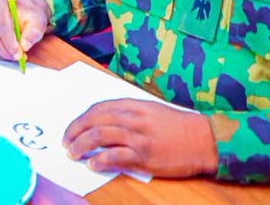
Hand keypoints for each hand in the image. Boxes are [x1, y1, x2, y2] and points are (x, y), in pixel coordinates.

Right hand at [0, 0, 49, 61]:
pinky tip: (14, 55)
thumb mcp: (38, 20)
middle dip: (7, 50)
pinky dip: (3, 55)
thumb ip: (33, 32)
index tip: (19, 52)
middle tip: (19, 57)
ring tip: (19, 56)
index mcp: (1, 7)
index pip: (2, 25)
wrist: (28, 13)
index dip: (10, 41)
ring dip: (5, 54)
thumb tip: (24, 46)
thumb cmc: (32, 15)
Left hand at [63, 100, 218, 177]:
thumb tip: (102, 122)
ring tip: (72, 153)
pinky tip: (93, 164)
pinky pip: (115, 156)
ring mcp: (138, 137)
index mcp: (134, 105)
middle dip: (75, 131)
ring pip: (100, 137)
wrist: (203, 139)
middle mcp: (134, 119)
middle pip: (94, 121)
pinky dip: (100, 160)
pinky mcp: (145, 156)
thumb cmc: (177, 126)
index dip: (81, 118)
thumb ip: (128, 113)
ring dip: (81, 145)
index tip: (72, 128)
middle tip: (66, 142)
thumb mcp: (151, 110)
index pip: (98, 108)